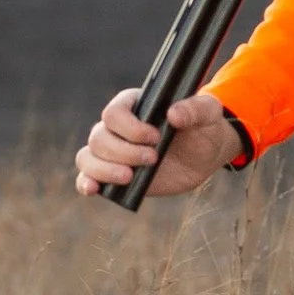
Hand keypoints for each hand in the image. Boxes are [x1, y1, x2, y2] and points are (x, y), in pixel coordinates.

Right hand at [73, 88, 240, 201]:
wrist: (206, 155)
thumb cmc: (204, 127)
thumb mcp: (207, 113)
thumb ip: (194, 109)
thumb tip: (173, 114)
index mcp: (134, 105)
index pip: (114, 113)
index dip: (130, 128)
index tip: (156, 138)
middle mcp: (117, 127)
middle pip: (99, 137)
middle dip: (124, 152)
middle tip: (153, 159)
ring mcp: (113, 152)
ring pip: (88, 157)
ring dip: (105, 170)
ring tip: (130, 177)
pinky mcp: (114, 174)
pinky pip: (87, 176)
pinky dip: (86, 182)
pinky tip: (94, 189)